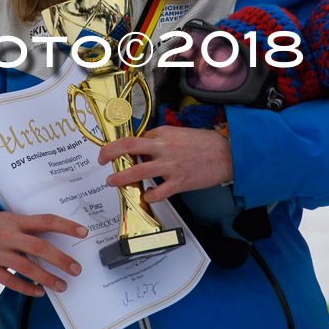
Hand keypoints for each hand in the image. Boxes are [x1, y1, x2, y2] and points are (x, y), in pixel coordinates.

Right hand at [0, 211, 87, 296]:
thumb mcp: (9, 217)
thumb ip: (28, 226)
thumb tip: (54, 234)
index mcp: (16, 220)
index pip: (45, 221)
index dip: (65, 226)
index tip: (83, 232)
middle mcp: (8, 236)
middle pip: (39, 247)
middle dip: (60, 259)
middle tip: (76, 269)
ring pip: (26, 268)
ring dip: (47, 278)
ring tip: (62, 285)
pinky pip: (10, 281)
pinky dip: (27, 288)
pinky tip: (40, 292)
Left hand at [98, 126, 232, 202]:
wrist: (227, 155)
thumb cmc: (204, 143)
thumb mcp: (179, 133)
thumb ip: (161, 139)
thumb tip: (144, 147)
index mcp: (164, 134)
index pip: (137, 138)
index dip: (124, 146)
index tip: (117, 151)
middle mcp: (164, 148)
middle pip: (129, 147)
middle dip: (110, 153)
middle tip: (101, 159)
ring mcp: (170, 167)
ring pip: (138, 171)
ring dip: (121, 177)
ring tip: (112, 181)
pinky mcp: (179, 183)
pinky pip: (158, 192)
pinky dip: (148, 195)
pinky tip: (145, 196)